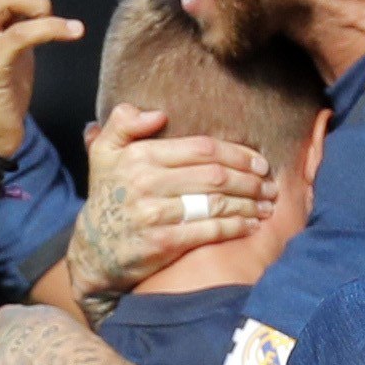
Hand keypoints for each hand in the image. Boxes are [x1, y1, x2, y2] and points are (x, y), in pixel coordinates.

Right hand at [65, 104, 277, 315]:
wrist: (93, 250)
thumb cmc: (109, 195)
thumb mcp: (104, 152)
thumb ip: (123, 123)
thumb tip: (157, 113)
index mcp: (139, 155)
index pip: (202, 149)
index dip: (237, 153)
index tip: (259, 161)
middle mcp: (146, 181)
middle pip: (215, 176)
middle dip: (250, 180)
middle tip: (270, 185)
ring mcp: (154, 213)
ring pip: (216, 202)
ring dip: (249, 203)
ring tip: (267, 204)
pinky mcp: (162, 242)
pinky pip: (208, 230)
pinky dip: (235, 227)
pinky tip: (251, 225)